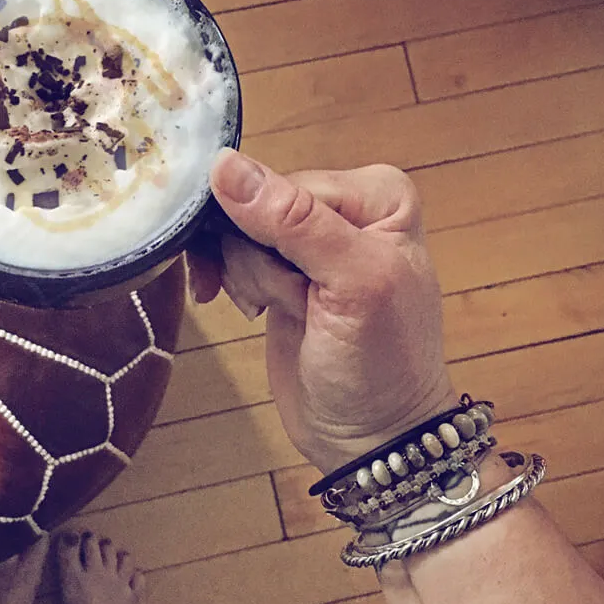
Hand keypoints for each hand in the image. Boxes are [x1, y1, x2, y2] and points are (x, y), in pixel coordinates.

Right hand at [188, 149, 457, 473]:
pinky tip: (248, 310)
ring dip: (247, 278)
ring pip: (236, 233)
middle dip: (259, 259)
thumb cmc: (379, 364)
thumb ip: (293, 221)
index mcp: (375, 195)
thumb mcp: (351, 284)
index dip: (274, 233)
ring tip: (281, 312)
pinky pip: (229, 255)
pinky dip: (227, 281)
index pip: (286, 185)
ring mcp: (307, 244)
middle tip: (288, 301)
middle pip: (256, 206)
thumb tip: (224, 165)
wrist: (371, 437)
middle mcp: (342, 208)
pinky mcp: (278, 274)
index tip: (292, 282)